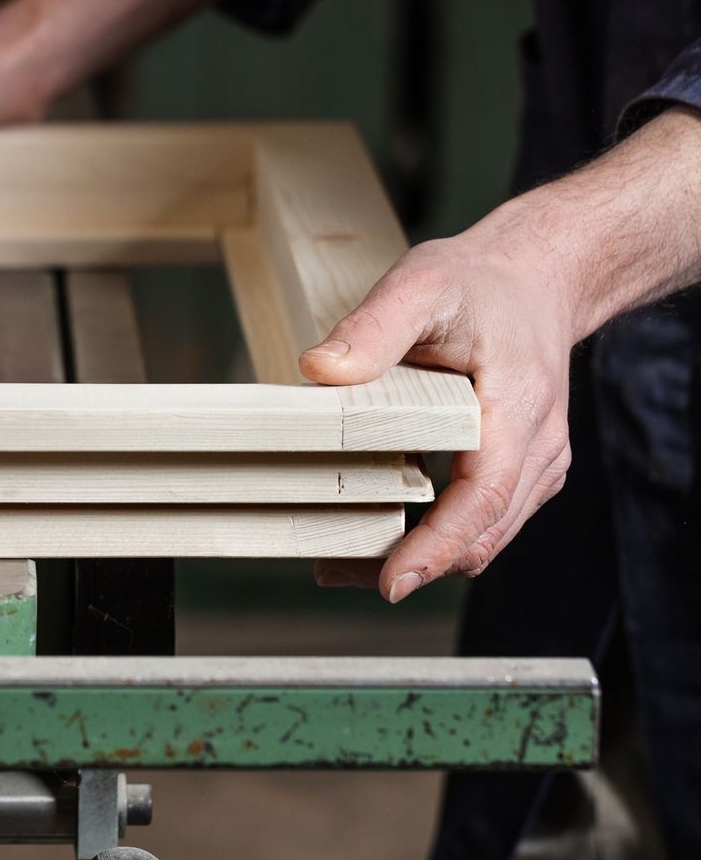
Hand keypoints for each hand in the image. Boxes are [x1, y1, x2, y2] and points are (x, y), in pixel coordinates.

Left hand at [303, 106, 700, 601]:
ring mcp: (537, 464)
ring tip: (342, 560)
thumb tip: (320, 370)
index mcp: (518, 407)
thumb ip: (372, 327)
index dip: (438, 546)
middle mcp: (539, 447)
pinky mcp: (523, 470)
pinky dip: (438, 538)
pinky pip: (484, 520)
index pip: (483, 496)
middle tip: (334, 570)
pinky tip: (381, 533)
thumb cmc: (476, 283)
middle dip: (414, 563)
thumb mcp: (420, 284)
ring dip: (422, 557)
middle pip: (481, 532)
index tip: (393, 582)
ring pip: (484, 536)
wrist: (535, 278)